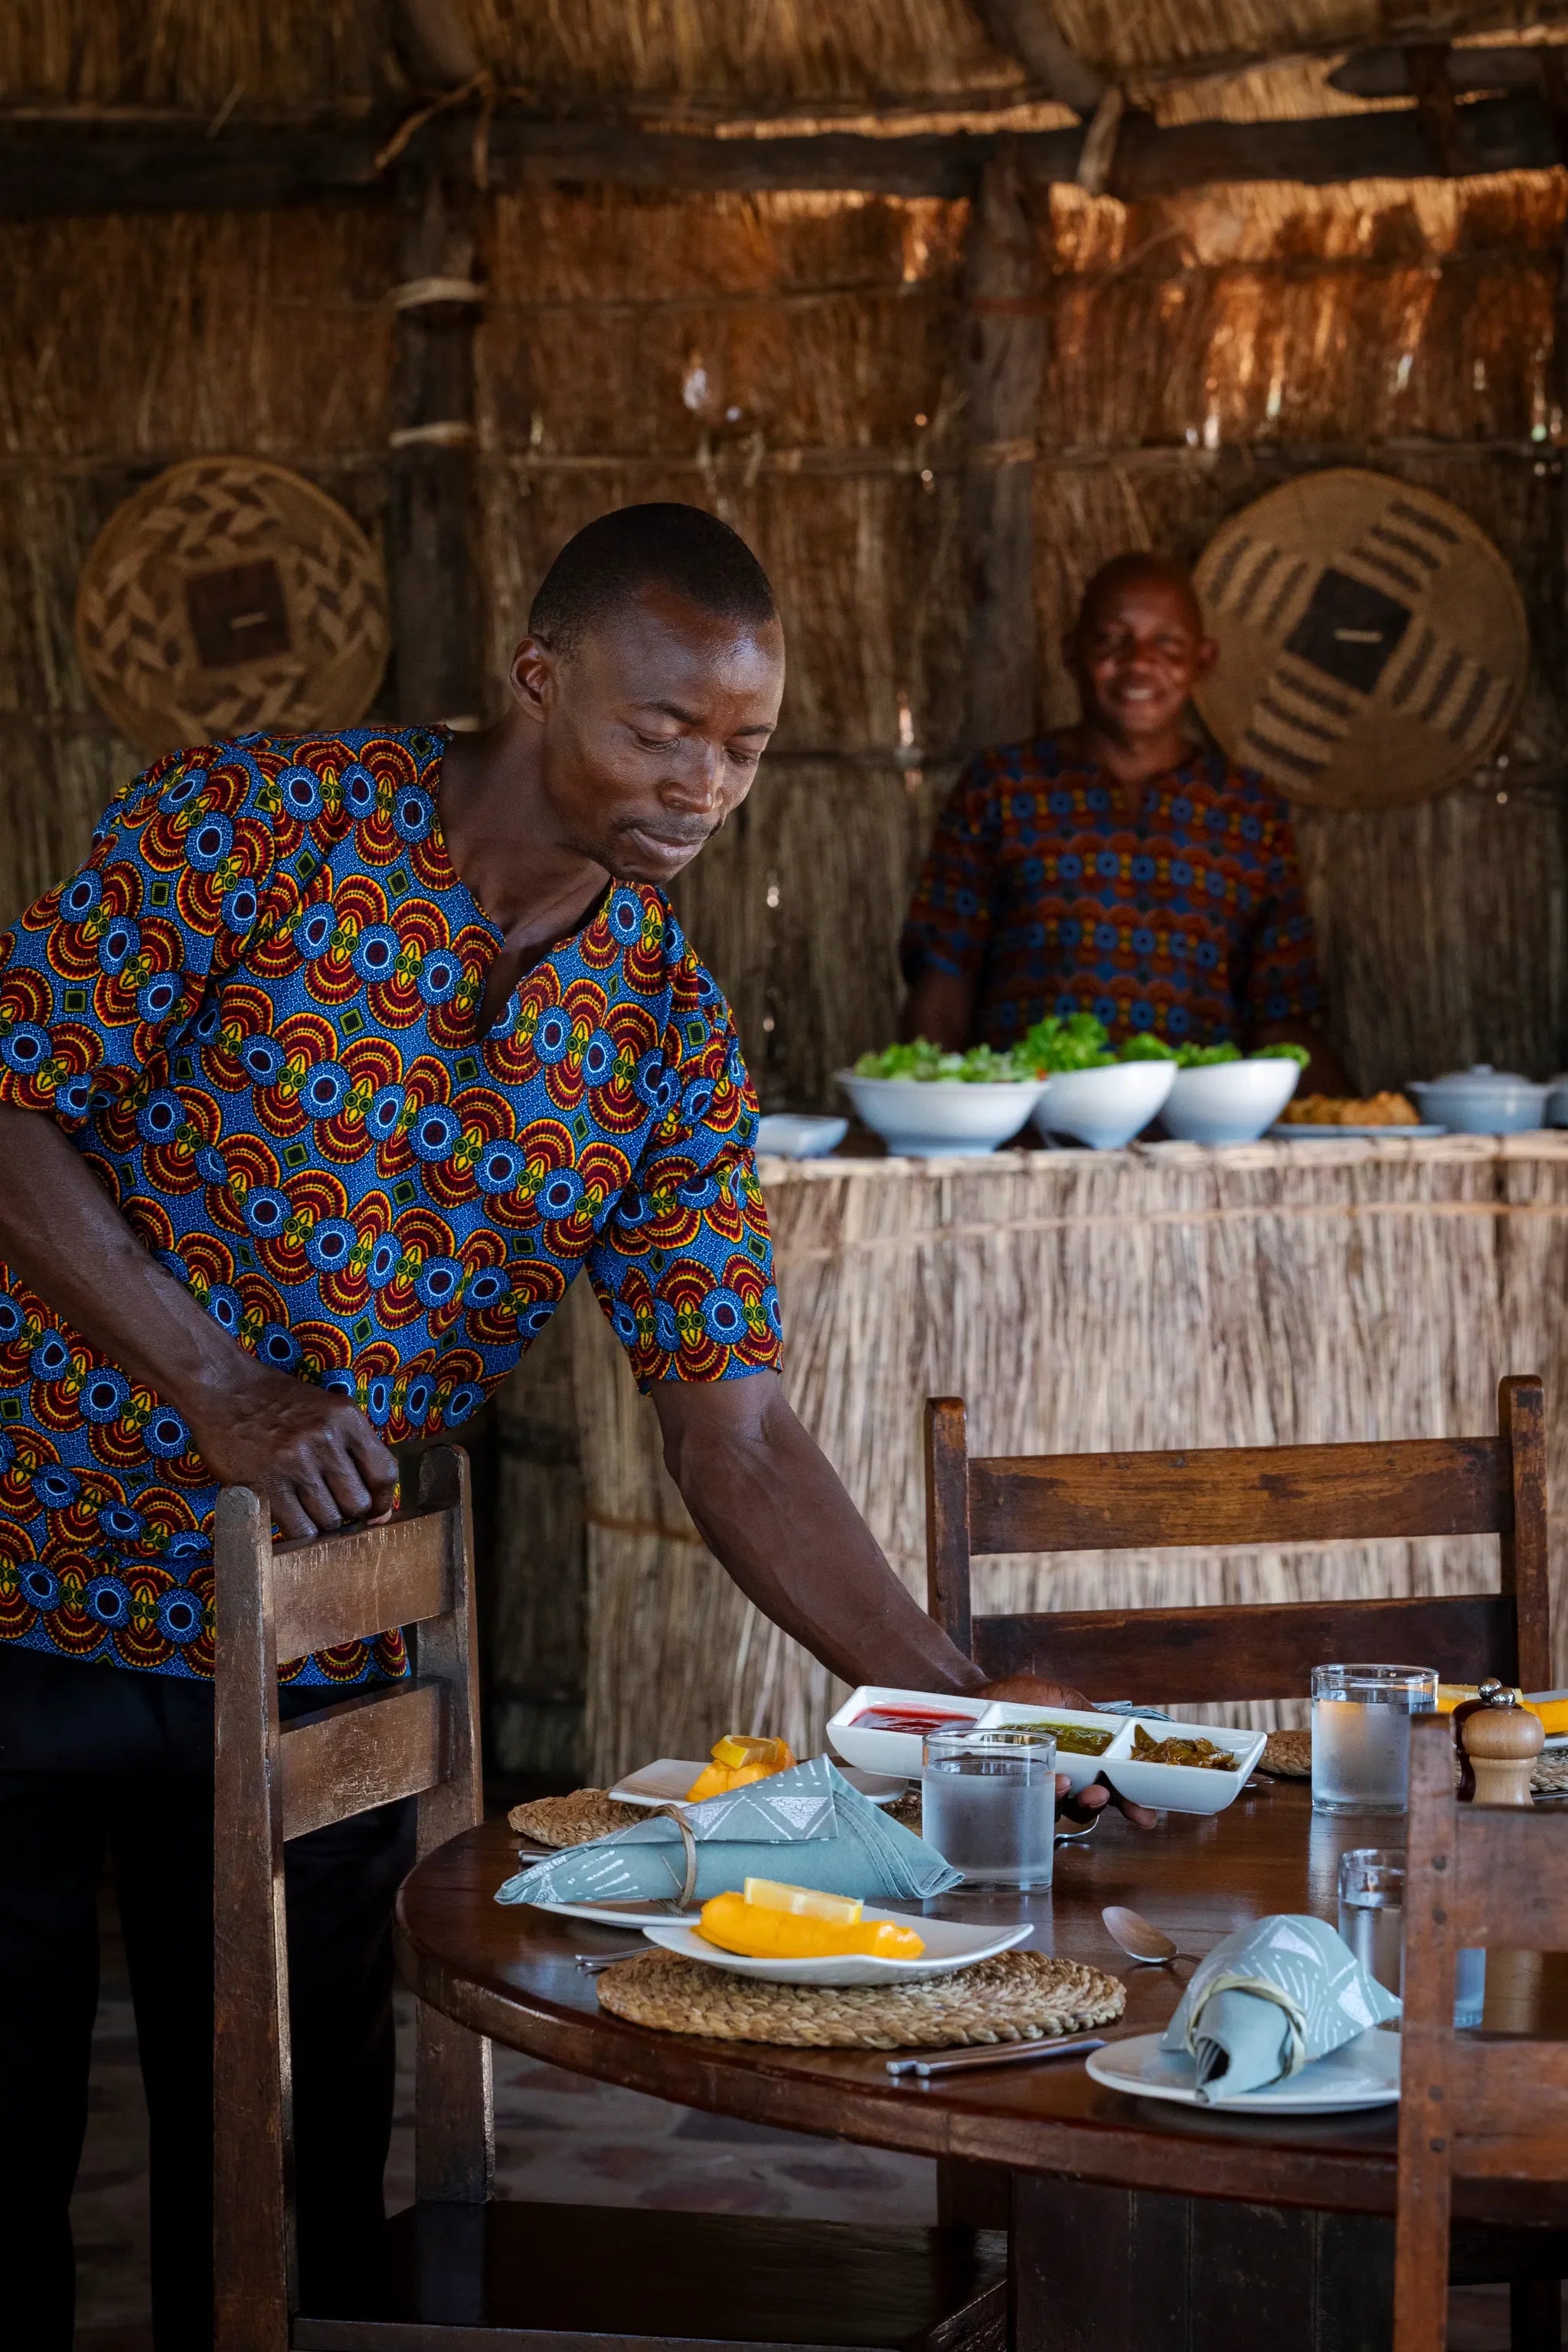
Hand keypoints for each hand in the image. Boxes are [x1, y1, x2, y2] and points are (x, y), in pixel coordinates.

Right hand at [184, 1363, 397, 1541]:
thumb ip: (354, 1449)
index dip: (383, 1501)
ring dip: (322, 1523)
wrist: (224, 1389)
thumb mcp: (327, 1409)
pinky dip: (301, 1534)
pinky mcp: (265, 1485)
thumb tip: (378, 1509)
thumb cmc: (279, 1403)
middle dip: (349, 1514)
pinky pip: (299, 1528)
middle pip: (358, 1503)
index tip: (375, 1513)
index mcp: (346, 1419)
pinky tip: (293, 1520)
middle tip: (333, 1508)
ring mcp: (294, 1463)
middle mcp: (324, 1440)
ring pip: (330, 1520)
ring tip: (308, 1511)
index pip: (384, 1473)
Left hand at [980, 1673, 1159, 1831]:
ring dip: (1069, 1802)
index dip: (1127, 1802)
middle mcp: (1055, 1778)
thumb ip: (1090, 1716)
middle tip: (1102, 1796)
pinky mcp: (1003, 1796)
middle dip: (1101, 1806)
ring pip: (1059, 1811)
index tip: (1146, 1816)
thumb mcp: (1060, 1699)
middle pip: (1086, 1806)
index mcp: (1074, 1759)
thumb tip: (1124, 1727)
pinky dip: (1039, 1798)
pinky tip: (1045, 1780)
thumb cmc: (1011, 1698)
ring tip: (1068, 1784)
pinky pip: (1025, 1809)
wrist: (966, 1697)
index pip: (1106, 1786)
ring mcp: (1028, 1790)